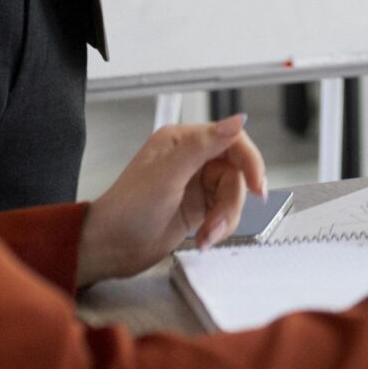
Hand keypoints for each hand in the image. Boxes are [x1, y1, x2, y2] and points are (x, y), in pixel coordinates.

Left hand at [76, 114, 265, 287]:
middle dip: (232, 201)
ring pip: (233, 196)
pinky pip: (225, 214)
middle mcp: (192, 159)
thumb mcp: (167, 175)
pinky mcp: (199, 208)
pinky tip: (203, 239)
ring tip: (206, 235)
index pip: (231, 140)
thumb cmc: (127, 209)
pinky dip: (219, 229)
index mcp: (183, 141)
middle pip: (236, 173)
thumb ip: (204, 146)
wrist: (111, 249)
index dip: (249, 161)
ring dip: (224, 219)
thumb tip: (236, 120)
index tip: (256, 184)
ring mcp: (197, 185)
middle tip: (223, 220)